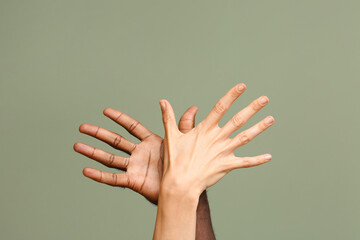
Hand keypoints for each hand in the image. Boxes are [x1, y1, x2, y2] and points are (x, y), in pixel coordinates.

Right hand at [74, 106, 197, 203]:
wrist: (184, 188)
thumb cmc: (184, 165)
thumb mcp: (184, 142)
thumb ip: (184, 125)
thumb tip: (193, 108)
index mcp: (150, 142)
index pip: (131, 126)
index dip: (119, 118)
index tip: (105, 111)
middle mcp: (139, 153)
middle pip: (115, 141)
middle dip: (99, 133)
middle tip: (82, 127)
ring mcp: (134, 167)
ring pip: (110, 158)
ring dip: (93, 152)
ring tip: (77, 146)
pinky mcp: (133, 180)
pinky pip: (113, 178)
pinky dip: (100, 175)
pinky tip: (86, 170)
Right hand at [159, 83, 273, 196]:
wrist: (180, 184)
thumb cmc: (174, 161)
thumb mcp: (171, 136)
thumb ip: (169, 117)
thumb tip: (162, 101)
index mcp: (205, 129)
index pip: (220, 107)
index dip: (232, 95)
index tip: (242, 86)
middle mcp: (217, 138)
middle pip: (238, 119)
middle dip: (253, 108)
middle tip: (265, 99)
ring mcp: (223, 152)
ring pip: (245, 137)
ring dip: (259, 128)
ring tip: (271, 119)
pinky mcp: (227, 166)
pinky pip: (245, 162)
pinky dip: (257, 160)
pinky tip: (269, 157)